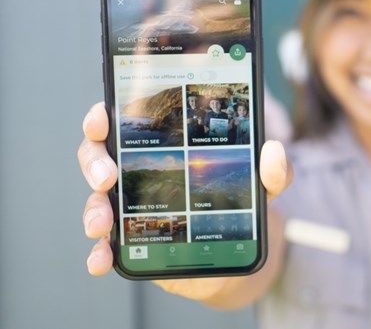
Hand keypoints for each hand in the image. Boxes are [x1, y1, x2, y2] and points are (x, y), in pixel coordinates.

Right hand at [78, 102, 291, 299]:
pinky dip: (98, 253)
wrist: (235, 252)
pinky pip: (105, 246)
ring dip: (93, 209)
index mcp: (162, 146)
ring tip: (103, 222)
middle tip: (107, 175)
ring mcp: (130, 208)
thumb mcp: (261, 186)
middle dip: (94, 162)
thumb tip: (273, 150)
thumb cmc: (239, 205)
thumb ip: (272, 171)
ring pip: (97, 200)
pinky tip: (100, 259)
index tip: (103, 116)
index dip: (104, 117)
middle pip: (99, 157)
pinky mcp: (132, 242)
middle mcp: (138, 173)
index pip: (124, 123)